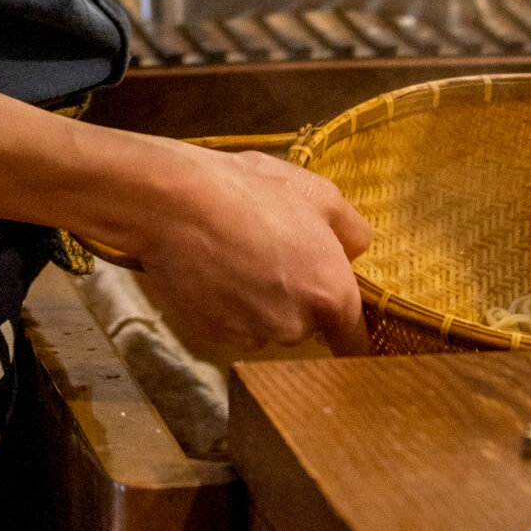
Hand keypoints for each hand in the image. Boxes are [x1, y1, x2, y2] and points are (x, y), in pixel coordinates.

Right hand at [125, 144, 371, 358]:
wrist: (173, 203)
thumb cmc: (249, 190)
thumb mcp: (317, 192)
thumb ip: (350, 229)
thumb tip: (356, 250)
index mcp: (330, 294)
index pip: (354, 340)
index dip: (347, 326)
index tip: (337, 312)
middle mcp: (295, 327)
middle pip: (308, 325)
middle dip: (298, 297)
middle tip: (274, 252)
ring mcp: (251, 336)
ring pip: (268, 325)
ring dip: (261, 302)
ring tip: (238, 253)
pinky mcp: (213, 337)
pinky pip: (233, 326)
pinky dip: (228, 305)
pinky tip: (215, 268)